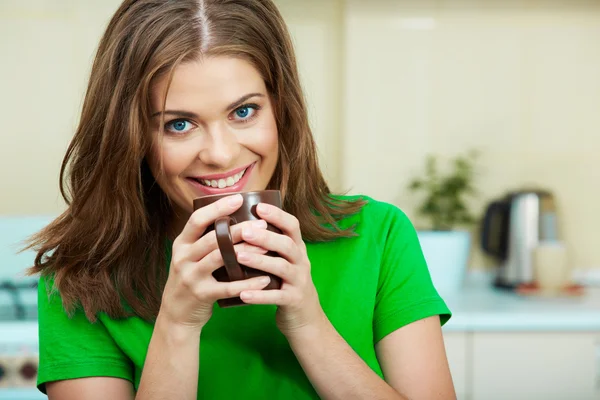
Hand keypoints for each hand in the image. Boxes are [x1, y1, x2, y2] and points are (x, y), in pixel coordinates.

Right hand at [160, 194, 270, 329]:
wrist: (176, 314)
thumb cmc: (192, 278)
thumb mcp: (191, 256)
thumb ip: (207, 240)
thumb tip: (238, 217)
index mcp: (182, 243)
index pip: (197, 219)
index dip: (217, 208)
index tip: (239, 198)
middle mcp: (183, 257)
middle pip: (212, 238)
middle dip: (239, 230)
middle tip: (262, 225)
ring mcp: (191, 276)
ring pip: (220, 259)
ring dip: (245, 251)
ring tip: (266, 246)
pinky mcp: (201, 295)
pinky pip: (228, 287)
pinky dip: (248, 283)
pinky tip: (265, 280)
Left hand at [236, 203, 325, 336]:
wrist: (305, 319)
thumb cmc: (286, 284)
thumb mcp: (284, 261)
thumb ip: (271, 246)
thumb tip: (241, 223)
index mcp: (297, 249)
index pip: (292, 226)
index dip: (277, 215)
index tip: (258, 207)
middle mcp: (301, 262)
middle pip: (287, 244)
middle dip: (266, 236)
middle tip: (244, 231)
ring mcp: (299, 281)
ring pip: (282, 267)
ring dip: (260, 261)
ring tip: (239, 256)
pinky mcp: (294, 300)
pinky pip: (277, 296)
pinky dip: (260, 295)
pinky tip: (243, 294)